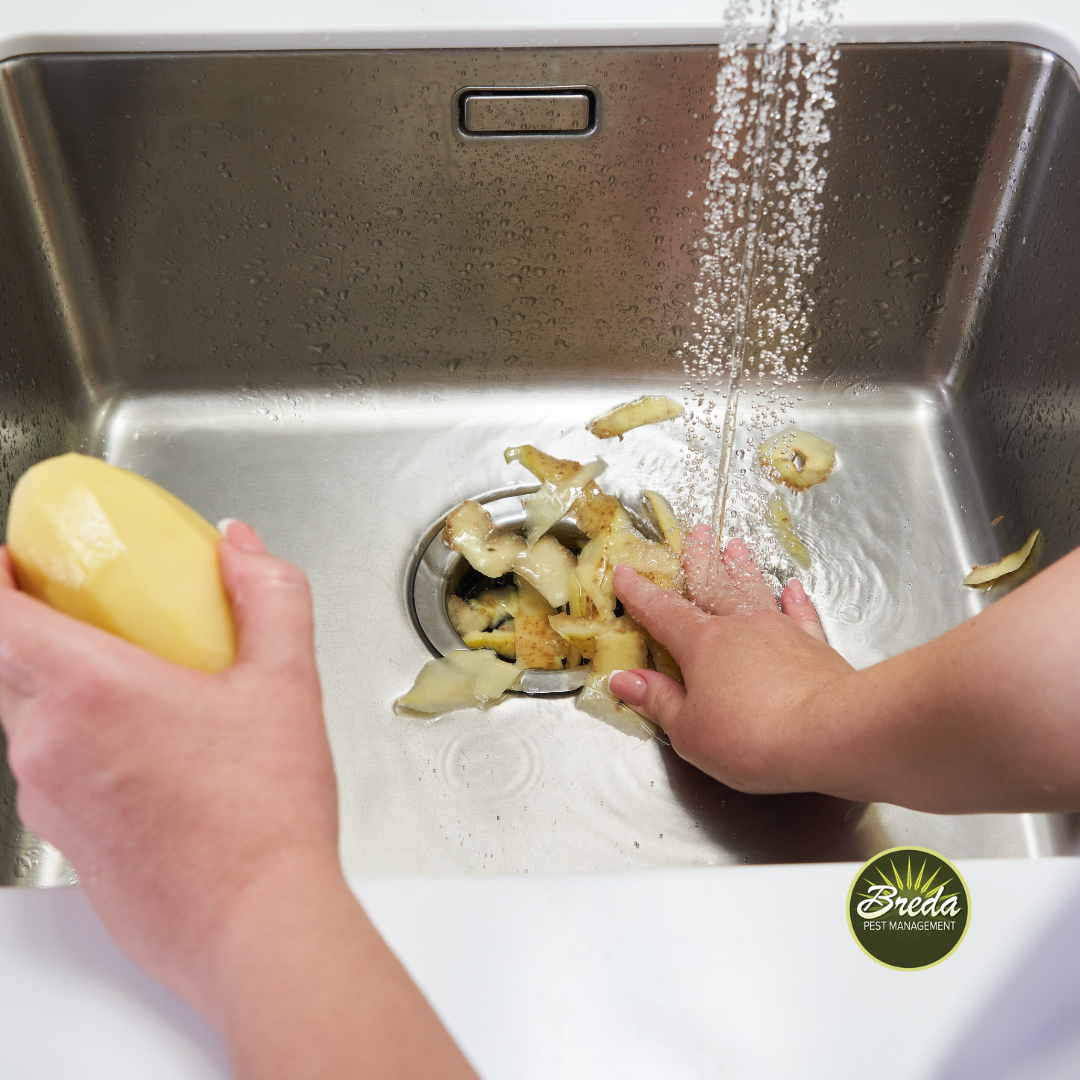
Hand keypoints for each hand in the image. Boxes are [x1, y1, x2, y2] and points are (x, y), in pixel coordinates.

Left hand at [0, 522, 476, 1078]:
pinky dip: (74, 739)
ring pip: (23, 719)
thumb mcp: (288, 682)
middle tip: (80, 609)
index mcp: (89, 691)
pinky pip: (45, 768)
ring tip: (127, 681)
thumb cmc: (265, 816)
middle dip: (27, 625)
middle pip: (0, 663)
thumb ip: (268, 595)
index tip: (14, 560)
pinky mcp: (63, 839)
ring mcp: (46, 799)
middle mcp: (47, 745)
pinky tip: (145, 749)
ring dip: (54, 686)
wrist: (256, 923)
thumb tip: (240, 547)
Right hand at [609, 526, 856, 794]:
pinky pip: (802, 616)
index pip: (663, 612)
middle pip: (714, 586)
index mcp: (701, 644)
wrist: (830, 734)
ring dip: (743, 569)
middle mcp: (740, 627)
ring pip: (756, 591)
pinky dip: (797, 601)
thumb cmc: (751, 736)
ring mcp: (781, 632)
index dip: (641, 594)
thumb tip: (623, 679)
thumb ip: (657, 701)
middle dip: (700, 561)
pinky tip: (794, 589)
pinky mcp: (816, 648)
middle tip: (696, 533)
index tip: (625, 574)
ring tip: (735, 546)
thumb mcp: (689, 730)